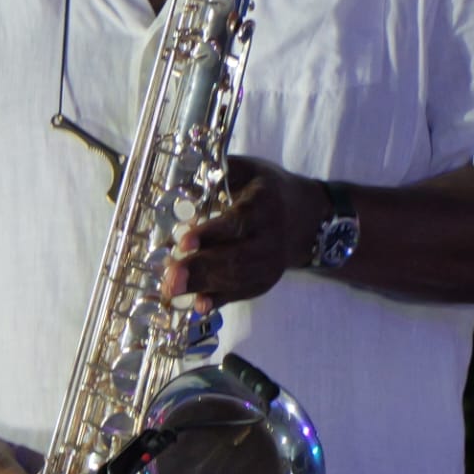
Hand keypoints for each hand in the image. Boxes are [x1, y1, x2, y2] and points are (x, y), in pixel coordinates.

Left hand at [161, 157, 328, 315]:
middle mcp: (271, 237)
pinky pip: (242, 293)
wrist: (303, 218)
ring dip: (204, 286)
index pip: (238, 222)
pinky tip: (198, 304)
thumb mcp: (247, 170)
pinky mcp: (266, 281)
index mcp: (264, 204)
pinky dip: (220, 300)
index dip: (211, 234)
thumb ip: (218, 172)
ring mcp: (271, 263)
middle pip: (237, 258)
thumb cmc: (266, 189)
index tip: (184, 243)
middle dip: (201, 269)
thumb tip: (182, 181)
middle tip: (170, 279)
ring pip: (238, 279)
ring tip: (172, 289)